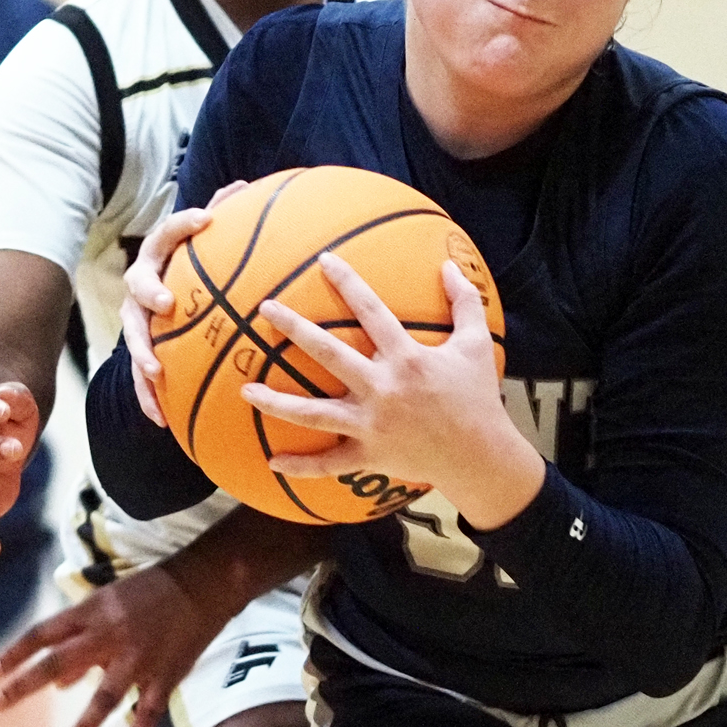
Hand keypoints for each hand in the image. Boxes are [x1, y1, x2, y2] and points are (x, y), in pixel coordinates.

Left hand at [0, 561, 228, 726]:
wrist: (203, 584)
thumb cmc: (150, 593)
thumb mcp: (109, 604)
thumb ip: (81, 640)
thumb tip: (56, 685)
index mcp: (93, 612)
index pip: (44, 632)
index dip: (17, 653)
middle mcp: (110, 634)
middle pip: (59, 662)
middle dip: (24, 685)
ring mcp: (139, 657)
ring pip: (106, 697)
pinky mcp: (166, 674)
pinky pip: (148, 711)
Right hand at [122, 180, 251, 425]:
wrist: (160, 297)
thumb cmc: (192, 266)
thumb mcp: (203, 242)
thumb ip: (221, 214)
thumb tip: (244, 185)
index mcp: (159, 256)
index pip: (167, 234)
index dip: (183, 225)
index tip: (204, 218)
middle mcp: (141, 285)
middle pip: (139, 285)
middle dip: (150, 293)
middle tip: (166, 301)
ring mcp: (136, 320)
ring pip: (133, 336)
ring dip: (143, 354)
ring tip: (157, 373)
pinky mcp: (140, 351)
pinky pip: (139, 376)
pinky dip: (147, 397)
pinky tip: (160, 420)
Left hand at [243, 255, 540, 529]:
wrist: (480, 456)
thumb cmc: (477, 398)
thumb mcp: (477, 344)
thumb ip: (465, 303)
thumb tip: (449, 266)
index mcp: (407, 358)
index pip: (371, 311)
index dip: (348, 282)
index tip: (323, 260)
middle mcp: (382, 388)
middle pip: (328, 354)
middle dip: (294, 330)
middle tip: (265, 310)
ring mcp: (371, 424)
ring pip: (314, 413)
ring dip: (277, 402)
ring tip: (246, 390)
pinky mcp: (369, 455)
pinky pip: (329, 463)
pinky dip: (301, 466)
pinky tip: (273, 461)